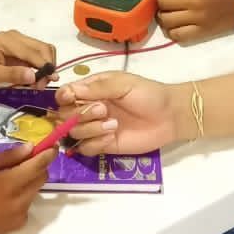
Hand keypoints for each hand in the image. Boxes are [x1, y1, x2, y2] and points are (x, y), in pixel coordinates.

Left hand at [0, 30, 56, 90]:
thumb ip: (13, 75)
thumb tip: (34, 76)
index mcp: (8, 41)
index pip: (35, 53)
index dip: (45, 68)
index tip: (46, 84)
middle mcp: (15, 37)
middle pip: (43, 48)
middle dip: (47, 66)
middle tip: (41, 85)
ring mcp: (17, 40)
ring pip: (41, 50)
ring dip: (44, 66)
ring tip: (37, 83)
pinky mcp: (16, 47)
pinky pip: (34, 54)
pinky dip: (38, 65)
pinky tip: (32, 78)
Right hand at [0, 144, 58, 233]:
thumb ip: (6, 157)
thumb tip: (28, 148)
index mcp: (10, 183)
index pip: (39, 165)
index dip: (48, 154)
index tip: (53, 146)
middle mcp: (21, 199)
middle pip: (41, 178)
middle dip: (38, 167)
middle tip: (23, 161)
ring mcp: (21, 214)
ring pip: (34, 191)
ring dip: (28, 182)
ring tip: (5, 181)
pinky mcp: (18, 224)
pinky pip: (27, 204)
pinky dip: (21, 196)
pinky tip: (2, 198)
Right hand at [56, 71, 183, 155]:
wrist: (169, 117)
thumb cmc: (148, 94)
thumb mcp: (123, 84)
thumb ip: (97, 88)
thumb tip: (70, 90)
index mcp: (92, 90)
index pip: (65, 94)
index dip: (63, 97)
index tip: (71, 98)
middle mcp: (89, 109)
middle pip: (64, 115)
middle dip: (79, 114)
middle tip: (103, 110)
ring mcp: (95, 128)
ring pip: (74, 132)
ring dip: (90, 129)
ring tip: (113, 125)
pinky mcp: (104, 145)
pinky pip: (86, 148)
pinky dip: (94, 143)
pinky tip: (111, 137)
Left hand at [157, 0, 233, 43]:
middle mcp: (194, 0)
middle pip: (163, 3)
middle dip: (164, 1)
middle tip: (170, 1)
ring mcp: (197, 18)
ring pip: (166, 20)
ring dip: (164, 17)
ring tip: (169, 14)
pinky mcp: (201, 32)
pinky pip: (177, 35)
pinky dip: (171, 32)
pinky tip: (173, 26)